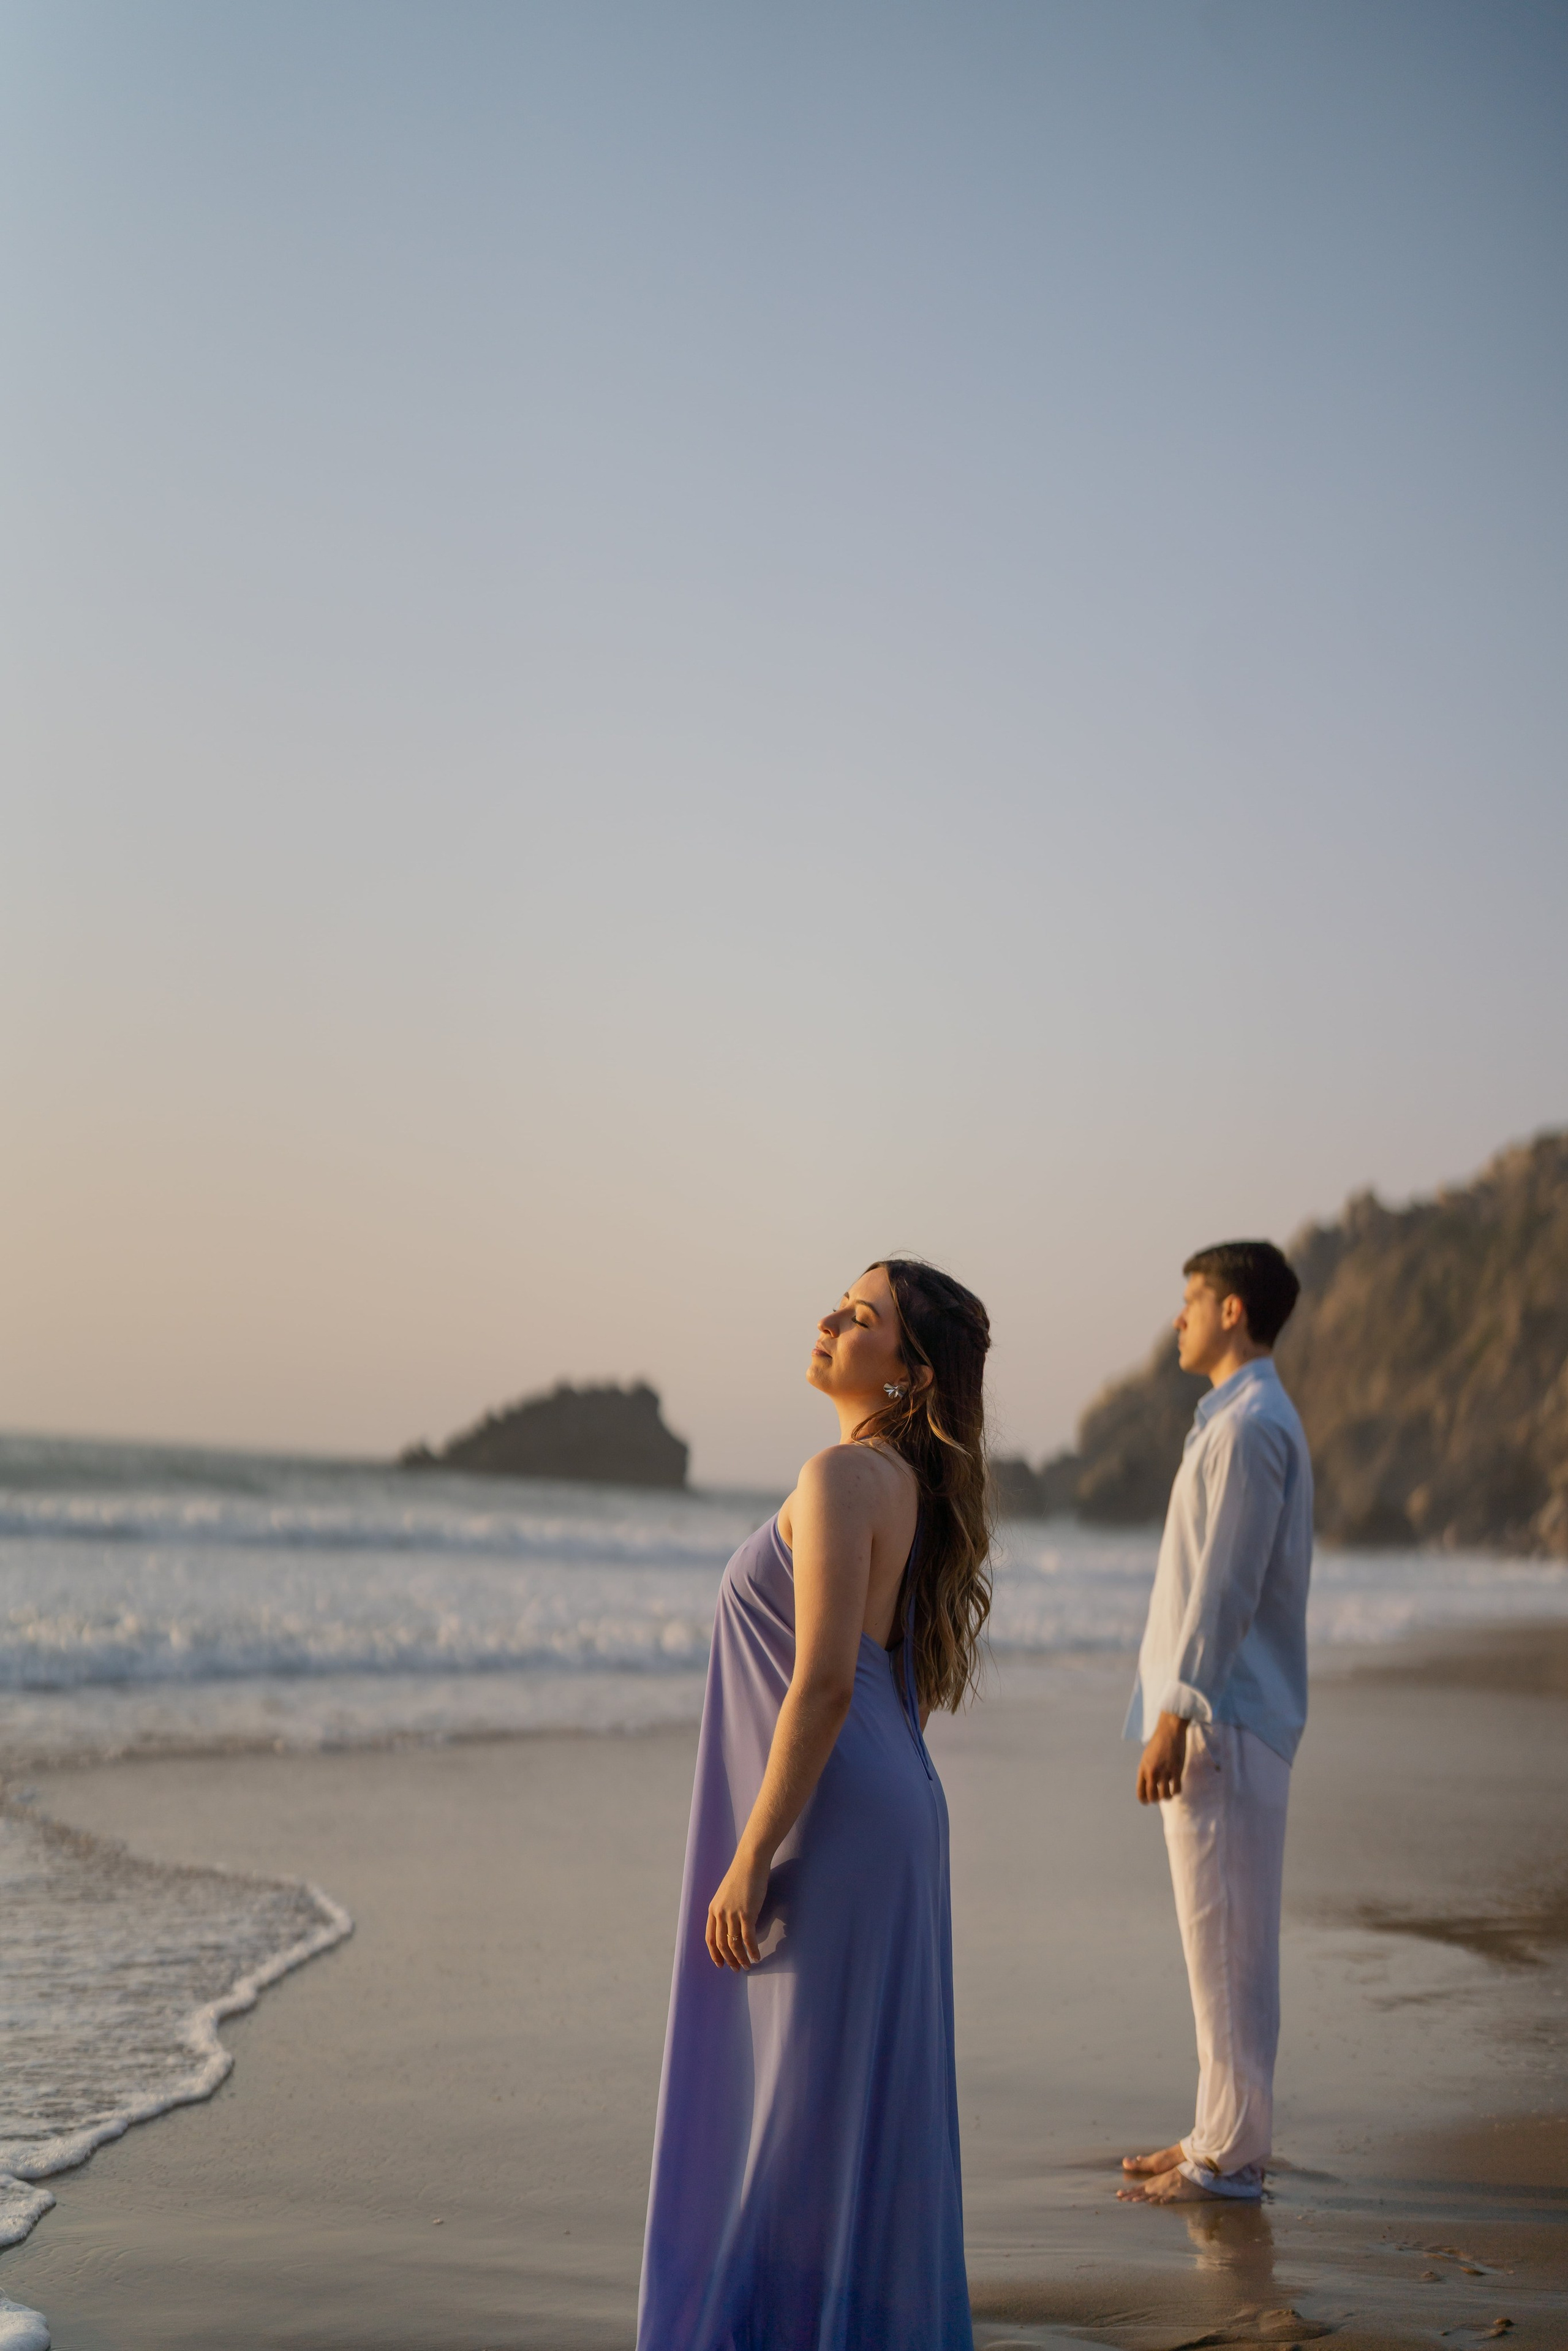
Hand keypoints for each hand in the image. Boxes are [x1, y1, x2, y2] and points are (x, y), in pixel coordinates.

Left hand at [706, 1844, 769, 1970]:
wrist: (750, 1862)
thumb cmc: (741, 1875)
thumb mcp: (727, 1894)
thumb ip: (726, 1910)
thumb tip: (733, 1926)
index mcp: (713, 1909)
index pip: (710, 1938)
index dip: (714, 1954)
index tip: (720, 1964)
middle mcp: (720, 1914)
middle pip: (721, 1944)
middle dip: (729, 1960)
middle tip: (737, 1969)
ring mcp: (732, 1914)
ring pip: (734, 1944)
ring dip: (741, 1958)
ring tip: (748, 1966)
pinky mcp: (747, 1914)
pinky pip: (748, 1938)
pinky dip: (753, 1950)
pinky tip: (757, 1956)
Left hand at [1137, 1711, 1188, 1804]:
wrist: (1169, 1731)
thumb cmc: (1158, 1743)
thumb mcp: (1147, 1757)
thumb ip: (1146, 1771)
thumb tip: (1150, 1787)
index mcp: (1142, 1769)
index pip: (1140, 1792)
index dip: (1144, 1800)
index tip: (1147, 1802)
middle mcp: (1152, 1772)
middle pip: (1153, 1797)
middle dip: (1156, 1800)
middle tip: (1159, 1797)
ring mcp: (1164, 1772)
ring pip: (1165, 1796)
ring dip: (1167, 1797)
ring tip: (1169, 1793)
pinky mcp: (1176, 1770)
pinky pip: (1176, 1790)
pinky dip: (1176, 1791)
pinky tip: (1176, 1787)